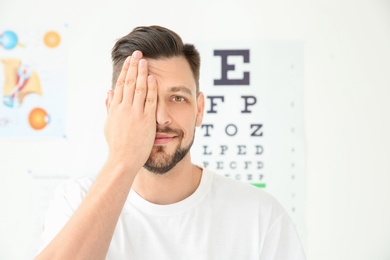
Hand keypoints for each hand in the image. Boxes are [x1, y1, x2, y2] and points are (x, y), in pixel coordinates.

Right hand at [104, 51, 156, 171]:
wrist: (123, 159)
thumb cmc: (117, 144)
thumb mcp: (109, 124)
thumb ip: (109, 107)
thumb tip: (108, 92)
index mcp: (115, 108)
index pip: (120, 84)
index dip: (125, 71)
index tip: (129, 60)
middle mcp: (124, 108)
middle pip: (128, 82)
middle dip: (133, 66)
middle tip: (137, 53)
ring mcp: (135, 113)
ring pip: (138, 88)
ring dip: (141, 72)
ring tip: (144, 60)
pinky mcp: (145, 119)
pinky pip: (149, 100)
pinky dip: (150, 88)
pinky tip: (152, 77)